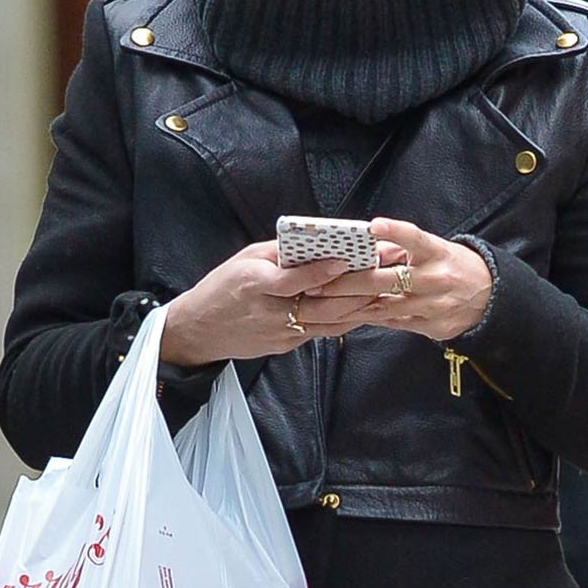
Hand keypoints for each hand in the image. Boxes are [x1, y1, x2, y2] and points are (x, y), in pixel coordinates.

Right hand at [160, 241, 402, 365]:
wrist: (201, 330)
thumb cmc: (222, 287)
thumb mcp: (244, 259)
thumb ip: (279, 253)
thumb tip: (315, 241)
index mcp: (254, 285)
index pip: (293, 280)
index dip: (322, 271)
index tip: (347, 259)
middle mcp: (270, 312)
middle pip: (322, 304)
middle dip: (358, 289)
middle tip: (386, 272)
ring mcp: (281, 333)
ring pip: (329, 322)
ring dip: (360, 307)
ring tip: (387, 290)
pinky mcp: (287, 345)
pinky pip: (322, 331)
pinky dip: (346, 319)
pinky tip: (366, 307)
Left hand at [300, 218, 492, 342]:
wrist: (489, 296)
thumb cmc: (452, 266)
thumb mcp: (433, 249)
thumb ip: (399, 249)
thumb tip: (363, 246)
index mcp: (436, 252)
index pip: (414, 239)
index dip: (395, 232)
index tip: (374, 226)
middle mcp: (435, 279)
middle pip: (385, 281)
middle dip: (347, 283)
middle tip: (317, 283)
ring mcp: (432, 306)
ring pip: (383, 307)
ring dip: (349, 306)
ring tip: (320, 304)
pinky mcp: (431, 326)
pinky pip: (392, 323)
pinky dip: (367, 319)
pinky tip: (343, 318)